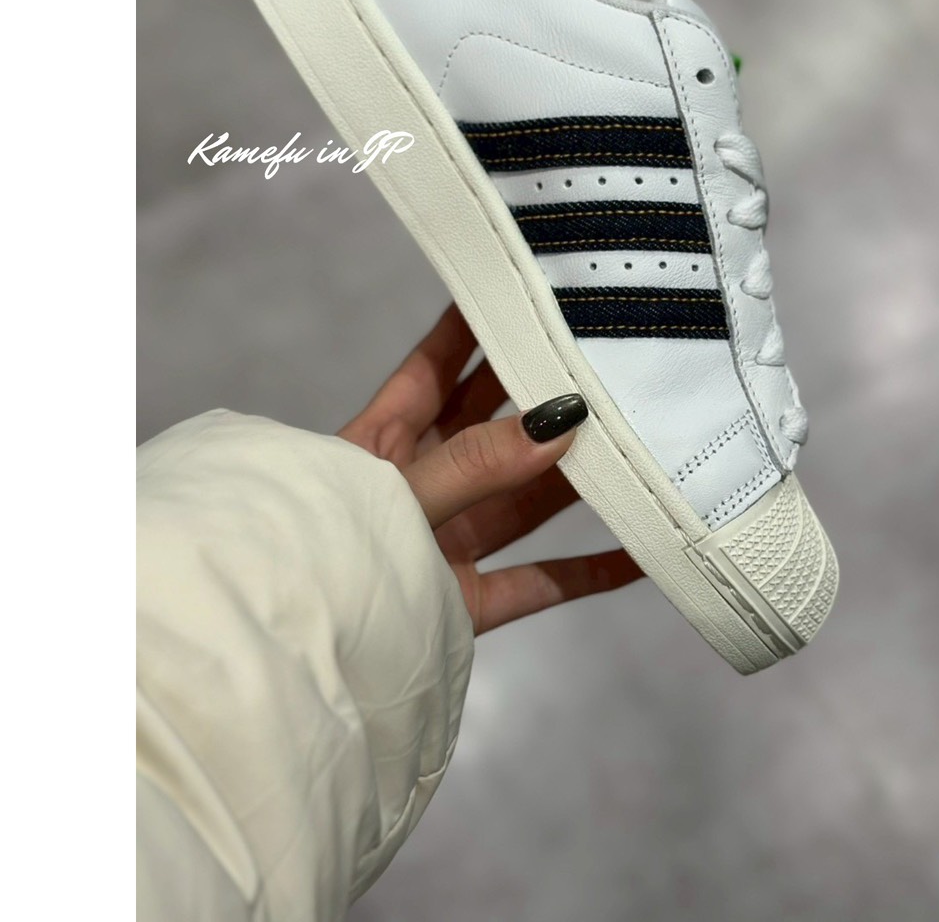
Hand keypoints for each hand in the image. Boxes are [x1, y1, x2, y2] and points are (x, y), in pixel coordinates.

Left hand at [339, 303, 643, 632]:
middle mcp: (422, 485)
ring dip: (577, 479)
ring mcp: (446, 544)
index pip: (432, 368)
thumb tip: (561, 421)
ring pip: (525, 500)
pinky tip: (641, 551)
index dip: (470, 327)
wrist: (296, 651)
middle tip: (601, 357)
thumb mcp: (399, 494)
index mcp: (381, 443)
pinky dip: (591, 571)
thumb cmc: (324, 554)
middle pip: (492, 427)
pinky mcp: (466, 602)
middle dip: (541, 395)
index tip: (519, 287)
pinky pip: (540, 581)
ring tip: (637, 440)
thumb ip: (476, 462)